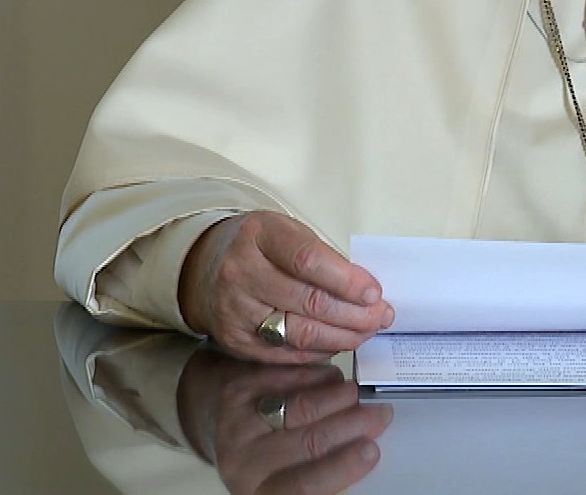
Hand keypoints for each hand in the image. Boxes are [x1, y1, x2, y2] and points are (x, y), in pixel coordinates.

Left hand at [176, 351, 392, 494]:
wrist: (208, 416)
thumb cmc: (258, 454)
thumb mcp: (283, 476)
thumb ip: (314, 471)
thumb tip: (364, 451)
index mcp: (259, 492)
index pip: (303, 487)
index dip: (342, 467)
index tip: (371, 450)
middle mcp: (243, 464)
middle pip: (309, 442)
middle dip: (352, 426)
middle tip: (379, 415)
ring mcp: (238, 425)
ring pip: (301, 407)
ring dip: (339, 398)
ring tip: (358, 394)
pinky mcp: (238, 390)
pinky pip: (288, 379)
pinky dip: (317, 376)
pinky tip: (333, 378)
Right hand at [179, 211, 394, 362]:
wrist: (205, 267)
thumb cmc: (260, 247)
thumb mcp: (288, 232)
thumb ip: (324, 258)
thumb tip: (368, 294)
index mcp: (259, 235)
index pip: (308, 261)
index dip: (347, 280)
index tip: (374, 292)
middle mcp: (240, 273)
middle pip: (309, 301)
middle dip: (354, 314)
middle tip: (380, 317)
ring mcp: (235, 310)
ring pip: (300, 332)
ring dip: (342, 336)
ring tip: (366, 332)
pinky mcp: (235, 341)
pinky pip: (286, 353)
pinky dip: (318, 350)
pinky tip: (338, 343)